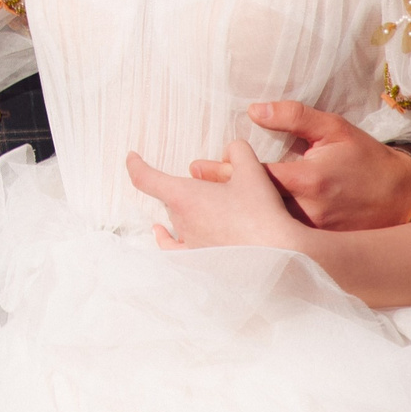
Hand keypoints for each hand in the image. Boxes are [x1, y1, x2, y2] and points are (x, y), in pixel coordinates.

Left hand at [129, 143, 307, 252]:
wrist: (279, 256)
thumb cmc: (261, 213)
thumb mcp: (252, 172)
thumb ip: (238, 152)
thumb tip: (232, 147)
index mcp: (184, 197)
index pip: (146, 178)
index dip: (136, 165)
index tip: (131, 157)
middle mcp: (180, 223)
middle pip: (170, 200)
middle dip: (185, 190)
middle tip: (212, 185)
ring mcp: (188, 246)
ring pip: (176, 223)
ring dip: (183, 213)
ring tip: (196, 207)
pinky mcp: (200, 264)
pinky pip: (174, 250)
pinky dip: (165, 240)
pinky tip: (162, 235)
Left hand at [180, 101, 410, 231]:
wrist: (405, 198)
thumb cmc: (366, 160)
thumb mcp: (334, 129)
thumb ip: (294, 116)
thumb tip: (254, 110)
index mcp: (306, 181)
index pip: (252, 177)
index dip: (222, 172)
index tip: (195, 167)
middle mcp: (305, 213)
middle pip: (251, 208)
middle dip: (219, 201)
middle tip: (187, 193)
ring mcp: (311, 237)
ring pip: (263, 231)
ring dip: (233, 224)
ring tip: (200, 216)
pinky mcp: (317, 251)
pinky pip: (279, 247)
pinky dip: (255, 242)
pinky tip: (230, 239)